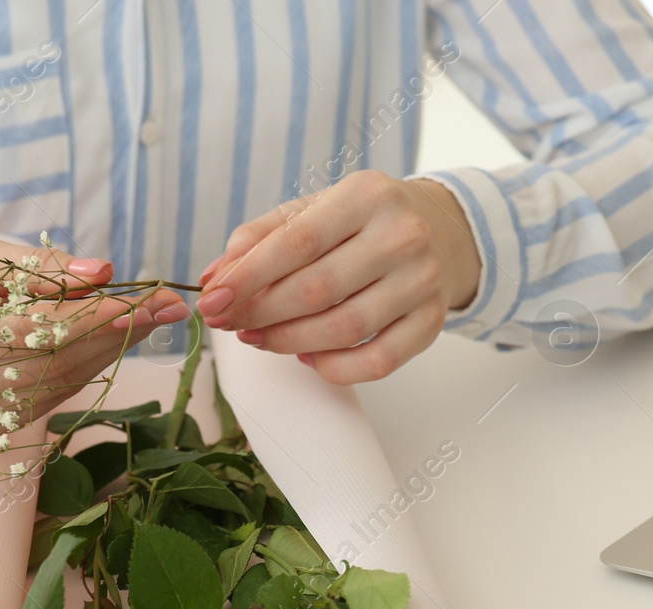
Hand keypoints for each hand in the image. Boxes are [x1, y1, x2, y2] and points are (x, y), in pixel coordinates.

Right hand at [0, 231, 187, 430]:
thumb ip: (40, 267)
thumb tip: (103, 272)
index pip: (44, 331)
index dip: (102, 315)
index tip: (151, 298)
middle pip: (62, 360)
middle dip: (121, 331)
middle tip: (170, 305)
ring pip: (66, 379)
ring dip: (114, 348)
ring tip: (153, 316)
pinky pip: (55, 390)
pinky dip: (89, 362)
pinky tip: (116, 337)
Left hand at [195, 171, 479, 383]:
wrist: (439, 230)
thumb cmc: (361, 223)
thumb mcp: (313, 211)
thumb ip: (260, 239)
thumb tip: (214, 278)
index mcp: (367, 195)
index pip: (298, 242)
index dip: (249, 277)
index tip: (213, 300)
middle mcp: (402, 236)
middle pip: (317, 290)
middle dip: (261, 314)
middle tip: (229, 324)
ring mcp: (422, 281)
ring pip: (344, 329)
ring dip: (289, 341)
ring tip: (258, 339)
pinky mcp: (432, 322)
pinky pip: (378, 361)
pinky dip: (334, 368)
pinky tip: (307, 356)